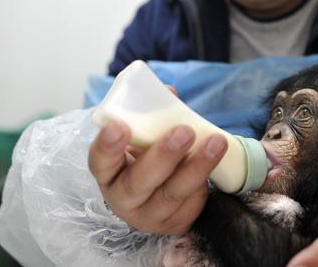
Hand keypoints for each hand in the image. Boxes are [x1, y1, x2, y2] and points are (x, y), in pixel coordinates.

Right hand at [88, 102, 227, 234]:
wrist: (166, 192)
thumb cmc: (150, 157)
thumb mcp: (146, 137)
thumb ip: (154, 115)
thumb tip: (168, 93)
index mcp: (109, 172)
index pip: (100, 161)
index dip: (107, 145)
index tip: (119, 126)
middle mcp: (123, 198)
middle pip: (139, 181)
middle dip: (163, 156)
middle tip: (183, 132)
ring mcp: (149, 215)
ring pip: (172, 193)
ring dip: (197, 166)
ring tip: (216, 142)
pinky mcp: (175, 224)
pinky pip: (192, 202)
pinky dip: (206, 179)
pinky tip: (217, 161)